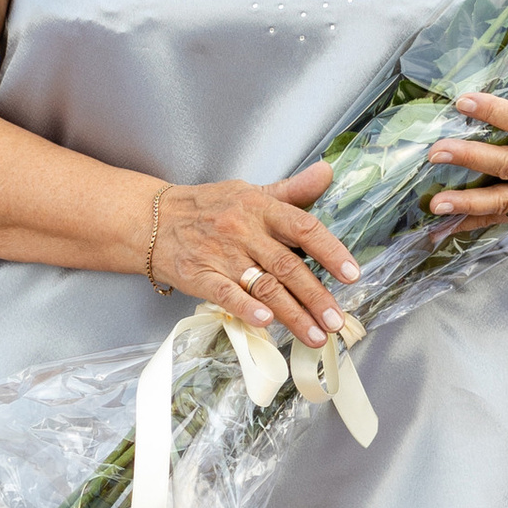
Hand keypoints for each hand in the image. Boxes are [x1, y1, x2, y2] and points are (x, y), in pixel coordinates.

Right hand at [146, 162, 360, 346]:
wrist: (155, 219)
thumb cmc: (209, 207)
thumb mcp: (251, 192)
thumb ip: (292, 190)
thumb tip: (327, 171)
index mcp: (260, 208)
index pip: (303, 227)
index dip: (330, 251)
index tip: (351, 274)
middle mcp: (243, 230)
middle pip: (287, 265)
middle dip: (316, 295)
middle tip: (337, 319)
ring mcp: (221, 254)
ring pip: (263, 286)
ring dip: (292, 314)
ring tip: (315, 335)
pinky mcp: (199, 275)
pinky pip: (226, 293)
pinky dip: (246, 308)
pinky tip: (266, 323)